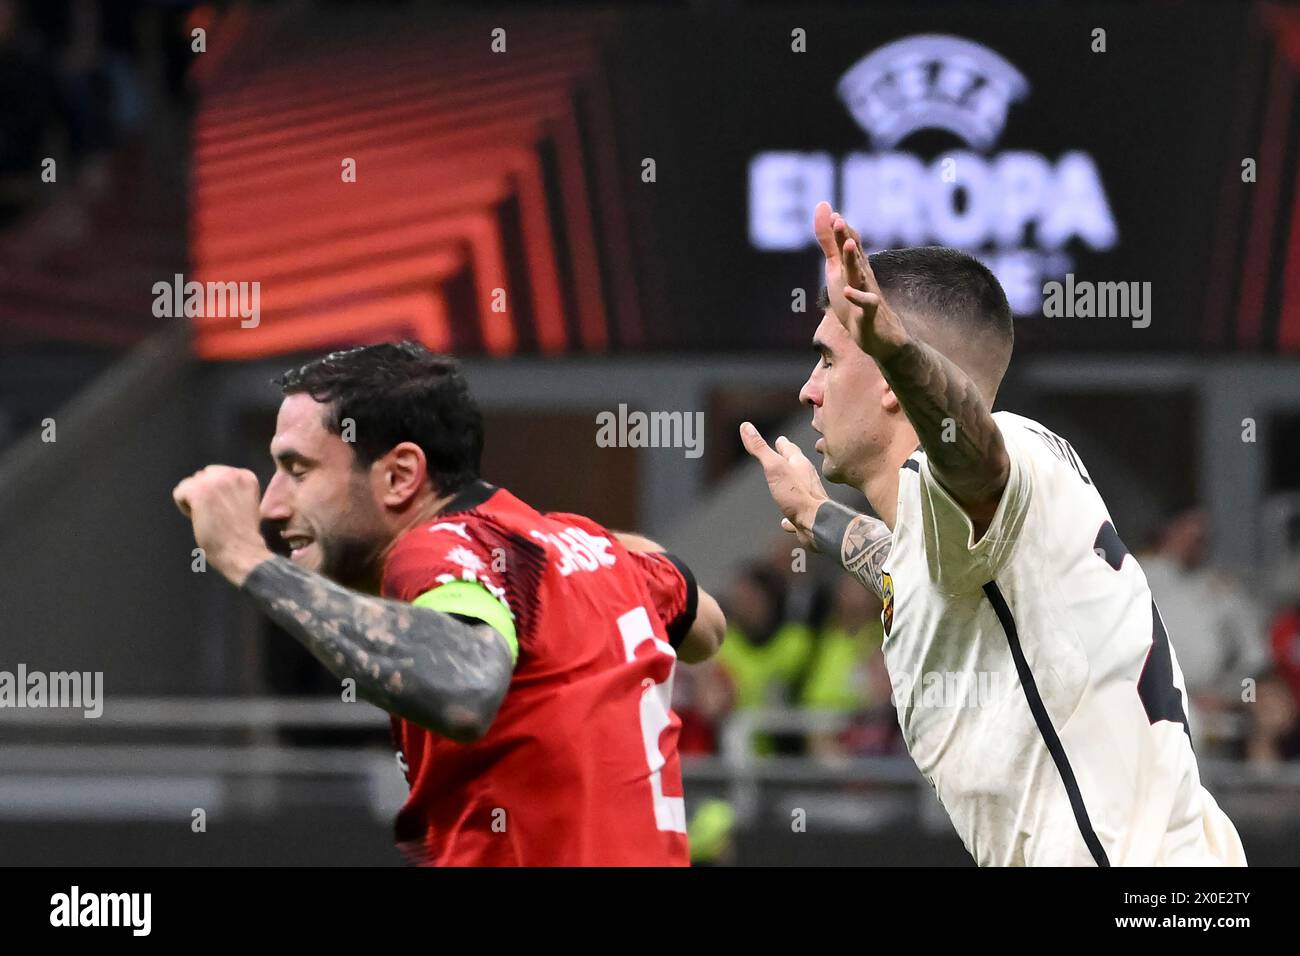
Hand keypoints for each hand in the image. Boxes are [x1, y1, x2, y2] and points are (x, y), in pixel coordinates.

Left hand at [172, 465, 273, 585]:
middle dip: (204, 494)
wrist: (243, 552)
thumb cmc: (243, 536)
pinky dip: (184, 507)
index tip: (227, 511)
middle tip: (217, 516)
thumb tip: (208, 484)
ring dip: (194, 501)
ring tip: (210, 518)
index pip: (218, 474)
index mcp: (246, 476)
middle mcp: (232, 474)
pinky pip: (179, 492)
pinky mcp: (199, 491)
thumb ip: (232, 489)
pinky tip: (200, 519)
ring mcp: (215, 481)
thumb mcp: (245, 503)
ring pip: (190, 483)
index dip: (219, 495)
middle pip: (203, 476)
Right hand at [739, 423, 828, 548]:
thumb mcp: (774, 467)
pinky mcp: (806, 515)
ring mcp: (808, 497)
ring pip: (799, 487)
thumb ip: (760, 449)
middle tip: (784, 456)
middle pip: (797, 466)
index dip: (783, 444)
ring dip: (792, 484)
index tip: (780, 439)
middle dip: (790, 461)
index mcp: (799, 464)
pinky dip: (790, 514)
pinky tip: (785, 521)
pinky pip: (796, 513)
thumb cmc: (797, 494)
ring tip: (785, 484)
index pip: (790, 449)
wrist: (816, 522)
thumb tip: (746, 427)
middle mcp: (806, 479)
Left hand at [813, 201, 907, 358]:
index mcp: (855, 266)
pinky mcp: (870, 314)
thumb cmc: (856, 300)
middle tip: (837, 219)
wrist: (880, 336)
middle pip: (854, 254)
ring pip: (860, 275)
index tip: (830, 212)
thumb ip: (830, 243)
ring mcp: (867, 294)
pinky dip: (858, 298)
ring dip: (854, 260)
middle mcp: (863, 276)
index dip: (840, 229)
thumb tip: (826, 211)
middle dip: (846, 237)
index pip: (849, 243)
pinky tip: (849, 292)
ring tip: (848, 244)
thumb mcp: (838, 270)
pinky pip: (866, 304)